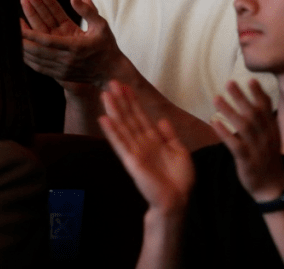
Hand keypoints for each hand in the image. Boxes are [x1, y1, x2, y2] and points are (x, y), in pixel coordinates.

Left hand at [20, 0, 121, 87]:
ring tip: (11, 41)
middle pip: (38, 52)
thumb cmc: (107, 46)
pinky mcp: (61, 75)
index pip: (48, 41)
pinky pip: (40, 68)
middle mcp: (67, 60)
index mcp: (76, 47)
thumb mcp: (102, 25)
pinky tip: (21, 53)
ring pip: (37, 61)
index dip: (32, 35)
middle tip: (11, 32)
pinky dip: (29, 60)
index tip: (20, 27)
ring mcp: (63, 70)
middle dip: (23, 41)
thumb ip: (88, 10)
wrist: (111, 72)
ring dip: (23, 51)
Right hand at [99, 81, 194, 212]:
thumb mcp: (180, 151)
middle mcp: (142, 143)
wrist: (177, 200)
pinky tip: (104, 119)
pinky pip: (120, 143)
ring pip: (123, 126)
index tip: (126, 86)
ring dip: (114, 110)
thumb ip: (169, 135)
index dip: (134, 101)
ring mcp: (135, 151)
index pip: (141, 116)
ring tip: (105, 94)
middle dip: (121, 100)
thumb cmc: (180, 180)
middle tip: (111, 82)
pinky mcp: (131, 161)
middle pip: (129, 117)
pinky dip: (112, 131)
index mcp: (154, 140)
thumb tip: (161, 120)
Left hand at [211, 80, 283, 202]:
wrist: (272, 187)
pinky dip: (224, 133)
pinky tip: (214, 122)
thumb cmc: (268, 160)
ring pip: (243, 126)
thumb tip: (255, 103)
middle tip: (229, 83)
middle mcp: (266, 137)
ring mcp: (257, 149)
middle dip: (241, 97)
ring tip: (217, 98)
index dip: (258, 93)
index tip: (250, 79)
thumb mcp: (271, 139)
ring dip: (229, 111)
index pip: (266, 108)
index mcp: (272, 130)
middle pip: (253, 113)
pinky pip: (235, 145)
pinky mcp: (247, 161)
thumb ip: (264, 122)